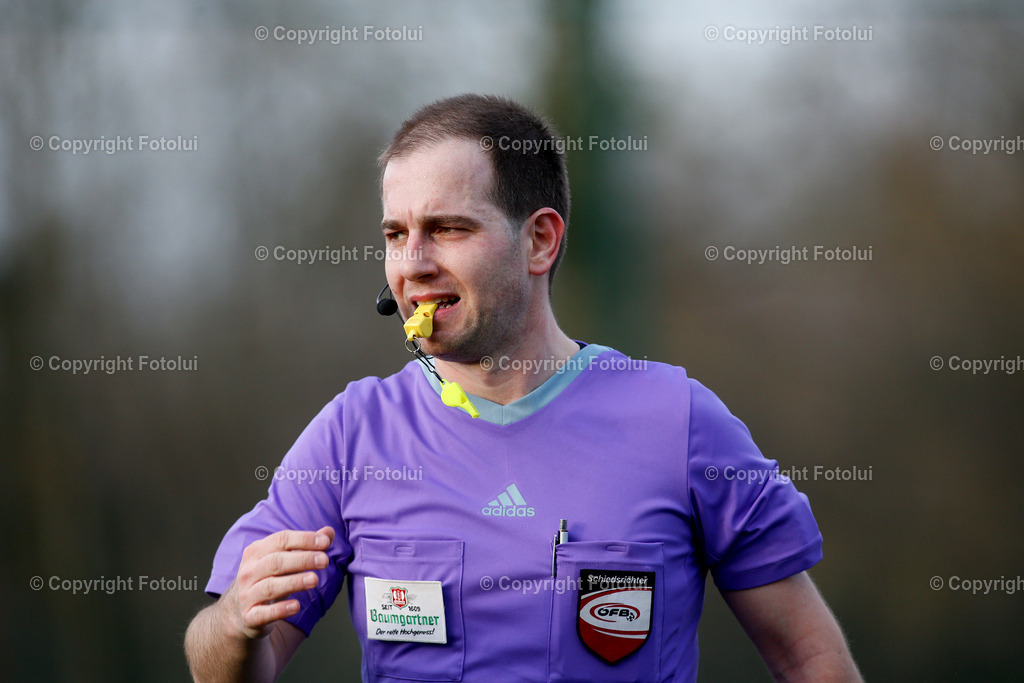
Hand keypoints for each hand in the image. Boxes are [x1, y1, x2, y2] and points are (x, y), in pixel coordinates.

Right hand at [220, 526, 334, 639]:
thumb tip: (329, 532)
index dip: (303, 539)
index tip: (325, 542)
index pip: (280, 540)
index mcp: (257, 552)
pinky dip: (280, 610)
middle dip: (302, 559)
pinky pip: (264, 613)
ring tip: (315, 580)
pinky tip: (297, 606)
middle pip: (276, 562)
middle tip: (324, 560)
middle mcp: (249, 571)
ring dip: (294, 582)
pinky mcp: (249, 617)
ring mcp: (247, 594)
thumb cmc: (268, 580)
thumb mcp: (284, 561)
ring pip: (270, 586)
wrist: (238, 613)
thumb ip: (306, 546)